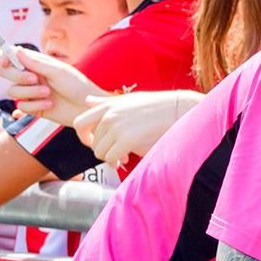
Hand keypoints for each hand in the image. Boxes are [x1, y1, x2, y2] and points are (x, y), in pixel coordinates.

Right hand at [3, 49, 108, 126]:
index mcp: (36, 64)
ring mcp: (31, 92)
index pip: (11, 57)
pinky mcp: (33, 107)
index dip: (3, 57)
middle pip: (6, 73)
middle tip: (34, 78)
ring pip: (12, 91)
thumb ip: (36, 62)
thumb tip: (16, 50)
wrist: (88, 109)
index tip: (6, 61)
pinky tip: (49, 104)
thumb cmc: (78, 86)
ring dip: (30, 92)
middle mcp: (30, 76)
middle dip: (17, 75)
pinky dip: (34, 105)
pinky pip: (21, 106)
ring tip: (48, 93)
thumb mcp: (58, 71)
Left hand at [75, 90, 192, 164]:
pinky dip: (118, 161)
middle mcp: (109, 116)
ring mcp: (117, 128)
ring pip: (100, 152)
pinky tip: (128, 159)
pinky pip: (112, 157)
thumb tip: (87, 101)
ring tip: (123, 157)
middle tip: (117, 154)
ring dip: (111, 157)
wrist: (180, 109)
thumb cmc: (159, 106)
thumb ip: (106, 102)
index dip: (84, 137)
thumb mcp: (130, 99)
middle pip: (93, 142)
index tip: (94, 143)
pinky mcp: (127, 139)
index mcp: (108, 106)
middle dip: (104, 150)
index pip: (80, 123)